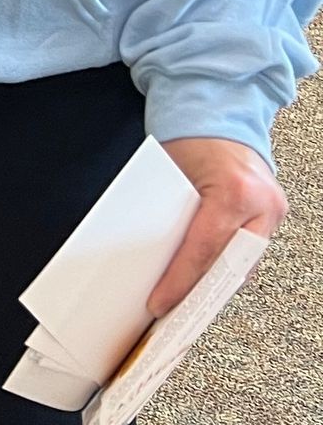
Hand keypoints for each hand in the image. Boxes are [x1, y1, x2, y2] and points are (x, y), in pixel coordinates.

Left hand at [149, 136, 285, 315]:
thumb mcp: (172, 173)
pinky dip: (225, 266)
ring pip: (243, 264)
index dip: (180, 282)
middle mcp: (263, 204)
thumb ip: (170, 214)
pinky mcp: (272, 214)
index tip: (160, 303)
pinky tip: (204, 282)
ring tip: (185, 306)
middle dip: (200, 293)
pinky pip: (248, 251)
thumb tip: (151, 258)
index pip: (204, 251)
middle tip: (173, 315)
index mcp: (236, 192)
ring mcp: (273, 210)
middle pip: (229, 265)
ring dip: (214, 283)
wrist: (222, 109)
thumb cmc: (192, 134)